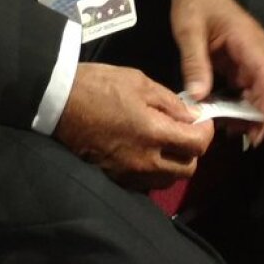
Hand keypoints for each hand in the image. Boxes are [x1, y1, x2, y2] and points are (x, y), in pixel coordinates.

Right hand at [55, 61, 213, 187]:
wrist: (57, 103)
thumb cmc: (98, 86)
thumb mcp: (138, 81)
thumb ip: (170, 102)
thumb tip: (192, 117)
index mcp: (154, 133)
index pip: (198, 144)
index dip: (206, 131)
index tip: (201, 120)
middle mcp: (146, 161)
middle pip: (188, 168)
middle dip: (192, 150)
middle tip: (183, 130)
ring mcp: (130, 174)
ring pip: (168, 178)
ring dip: (174, 162)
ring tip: (164, 142)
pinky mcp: (116, 178)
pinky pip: (146, 182)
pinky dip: (153, 170)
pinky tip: (144, 152)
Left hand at [171, 0, 263, 145]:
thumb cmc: (195, 5)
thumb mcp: (189, 31)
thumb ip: (194, 63)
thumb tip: (198, 97)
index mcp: (250, 43)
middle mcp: (258, 53)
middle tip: (248, 140)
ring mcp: (253, 58)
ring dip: (255, 113)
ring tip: (234, 132)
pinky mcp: (244, 63)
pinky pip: (250, 88)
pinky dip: (245, 105)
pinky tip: (228, 117)